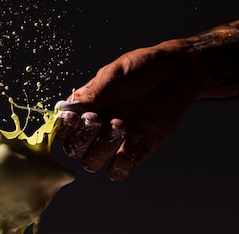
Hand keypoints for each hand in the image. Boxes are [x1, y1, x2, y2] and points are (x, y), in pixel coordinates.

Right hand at [56, 39, 207, 179]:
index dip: (65, 127)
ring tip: (122, 124)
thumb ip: (92, 94)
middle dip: (84, 137)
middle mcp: (95, 127)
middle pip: (74, 149)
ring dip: (104, 148)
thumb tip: (67, 110)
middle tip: (100, 117)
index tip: (75, 117)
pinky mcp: (135, 151)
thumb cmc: (141, 67)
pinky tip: (138, 136)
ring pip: (93, 163)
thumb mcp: (113, 74)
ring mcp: (114, 141)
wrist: (175, 73)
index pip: (63, 127)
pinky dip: (124, 159)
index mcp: (84, 107)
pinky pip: (119, 171)